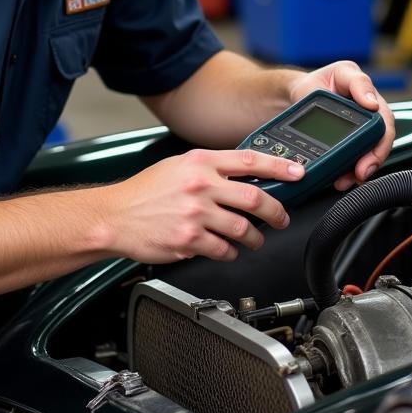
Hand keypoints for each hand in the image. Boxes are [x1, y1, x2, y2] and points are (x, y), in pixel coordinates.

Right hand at [95, 148, 305, 263]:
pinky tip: (229, 250)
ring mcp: (195, 214)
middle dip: (276, 211)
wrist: (113, 216)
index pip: (250, 160)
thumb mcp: (177, 166)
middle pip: (255, 198)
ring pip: (243, 228)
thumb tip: (244, 176)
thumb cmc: (143, 193)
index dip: (280, 167)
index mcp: (199, 162)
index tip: (298, 173)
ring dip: (255, 238)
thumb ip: (210, 169)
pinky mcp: (188, 240)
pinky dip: (231, 253)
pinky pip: (223, 250)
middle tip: (281, 218)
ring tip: (255, 240)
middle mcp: (200, 185)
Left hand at [288, 61, 394, 189]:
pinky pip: (353, 161)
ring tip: (345, 180)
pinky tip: (340, 179)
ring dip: (358, 172)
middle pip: (379, 145)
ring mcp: (359, 133)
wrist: (298, 95)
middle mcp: (370, 118)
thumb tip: (372, 103)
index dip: (381, 143)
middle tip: (359, 173)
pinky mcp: (347, 144)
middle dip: (372, 162)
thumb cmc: (319, 82)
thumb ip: (358, 83)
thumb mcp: (341, 72)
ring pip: (367, 157)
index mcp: (372, 101)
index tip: (369, 156)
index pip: (385, 124)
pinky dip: (348, 173)